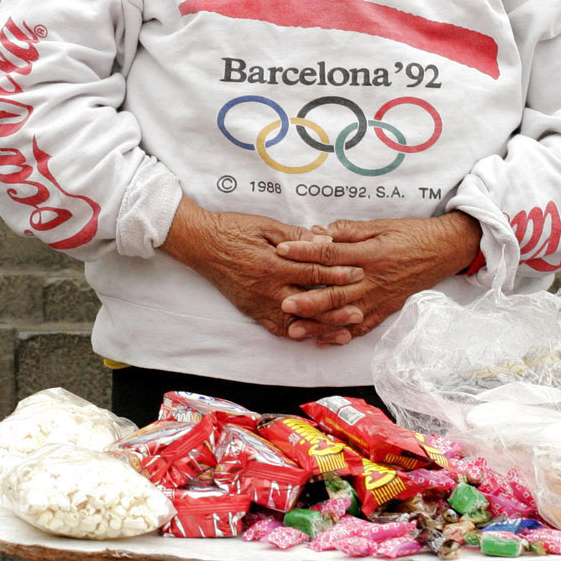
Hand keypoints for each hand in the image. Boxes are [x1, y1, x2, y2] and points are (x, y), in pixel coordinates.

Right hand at [160, 198, 365, 340]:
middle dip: (336, 308)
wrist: (200, 244)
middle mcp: (266, 289)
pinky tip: (313, 335)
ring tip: (344, 331)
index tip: (359, 273)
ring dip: (321, 328)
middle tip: (359, 311)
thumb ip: (296, 236)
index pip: (312, 273)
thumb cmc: (232, 229)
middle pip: (308, 304)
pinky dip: (297, 334)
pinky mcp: (251, 310)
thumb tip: (326, 242)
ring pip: (295, 323)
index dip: (338, 273)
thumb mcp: (266, 225)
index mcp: (272, 264)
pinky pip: (277, 328)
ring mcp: (258, 303)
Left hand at [273, 213, 481, 346]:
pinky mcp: (385, 309)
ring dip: (320, 324)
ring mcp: (379, 298)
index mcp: (368, 254)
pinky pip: (362, 327)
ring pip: (345, 315)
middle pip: (336, 291)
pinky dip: (342, 336)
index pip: (331, 253)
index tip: (281, 251)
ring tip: (295, 330)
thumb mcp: (378, 226)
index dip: (305, 252)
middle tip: (284, 303)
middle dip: (309, 299)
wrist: (442, 250)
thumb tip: (316, 232)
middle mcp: (372, 279)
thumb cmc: (408, 234)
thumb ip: (347, 230)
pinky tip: (322, 342)